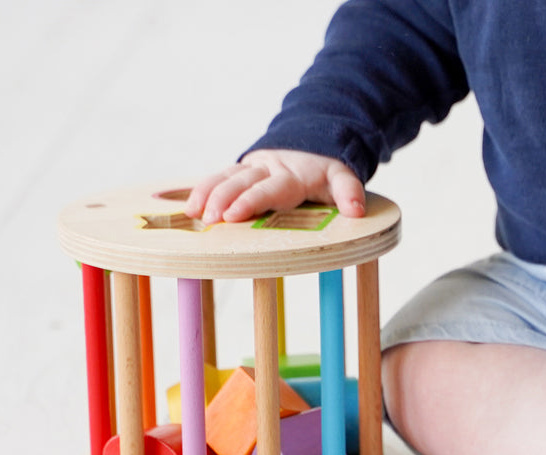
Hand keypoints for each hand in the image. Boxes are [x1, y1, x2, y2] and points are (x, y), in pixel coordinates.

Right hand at [184, 149, 365, 224]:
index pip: (269, 189)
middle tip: (209, 219)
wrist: (312, 144)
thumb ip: (350, 192)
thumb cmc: (326, 171)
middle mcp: (267, 168)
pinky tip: (188, 206)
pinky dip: (201, 189)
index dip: (250, 201)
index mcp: (291, 175)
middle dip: (222, 199)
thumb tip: (357, 211)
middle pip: (240, 183)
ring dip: (206, 194)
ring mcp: (251, 168)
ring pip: (224, 177)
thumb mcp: (343, 177)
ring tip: (193, 213)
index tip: (233, 216)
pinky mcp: (241, 171)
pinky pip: (217, 178)